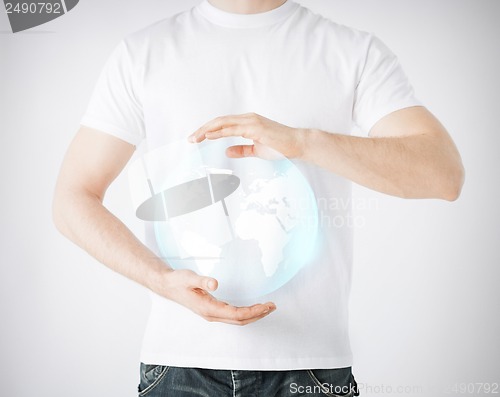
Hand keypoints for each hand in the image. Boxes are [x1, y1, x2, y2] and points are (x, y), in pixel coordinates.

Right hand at [154, 268, 275, 325]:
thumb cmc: (178, 281)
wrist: (167, 285)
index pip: (236, 314)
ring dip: (253, 315)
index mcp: (208, 308)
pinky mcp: (213, 310)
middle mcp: (212, 314)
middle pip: (240, 320)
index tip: (266, 305)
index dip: (253, 311)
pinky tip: (252, 308)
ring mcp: (212, 314)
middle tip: (272, 307)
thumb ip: (203, 281)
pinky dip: (245, 313)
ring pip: (237, 320)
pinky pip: (233, 316)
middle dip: (258, 315)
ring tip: (267, 308)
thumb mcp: (190, 277)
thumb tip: (215, 284)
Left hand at [188, 113, 305, 159]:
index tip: (196, 138)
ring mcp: (251, 121)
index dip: (208, 130)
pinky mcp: (255, 127)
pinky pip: (232, 129)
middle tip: (190, 138)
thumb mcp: (257, 150)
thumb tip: (227, 151)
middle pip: (219, 121)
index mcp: (247, 122)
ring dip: (206, 130)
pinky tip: (208, 136)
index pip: (223, 124)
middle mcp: (247, 118)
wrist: (297, 143)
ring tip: (194, 138)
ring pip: (222, 123)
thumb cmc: (281, 146)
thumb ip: (242, 150)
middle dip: (202, 129)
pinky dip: (219, 132)